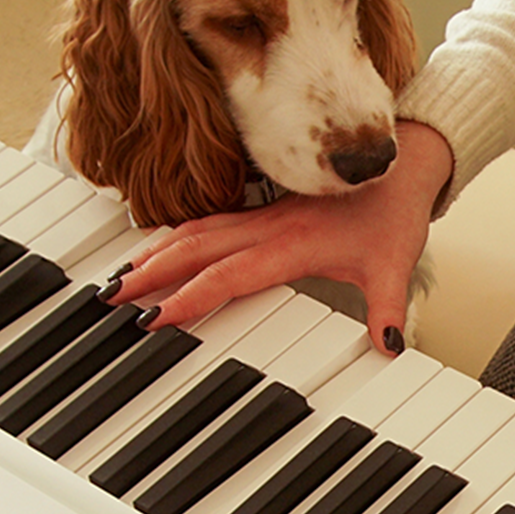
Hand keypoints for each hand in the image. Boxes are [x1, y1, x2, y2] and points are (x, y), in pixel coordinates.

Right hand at [105, 121, 453, 350]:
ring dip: (156, 251)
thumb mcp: (396, 265)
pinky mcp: (265, 211)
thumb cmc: (395, 213)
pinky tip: (156, 248)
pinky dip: (177, 235)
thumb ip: (388, 307)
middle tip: (111, 297)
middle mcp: (271, 227)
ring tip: (119, 275)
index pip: (232, 275)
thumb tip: (390, 347)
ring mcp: (264, 217)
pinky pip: (210, 222)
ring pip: (197, 231)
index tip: (157, 319)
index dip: (193, 297)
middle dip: (152, 272)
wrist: (403, 166)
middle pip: (198, 249)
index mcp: (295, 244)